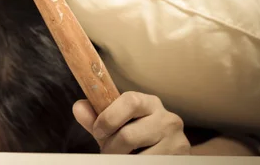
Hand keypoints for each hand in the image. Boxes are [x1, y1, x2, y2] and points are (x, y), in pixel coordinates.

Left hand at [73, 91, 190, 154]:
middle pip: (128, 136)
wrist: (168, 150)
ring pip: (139, 157)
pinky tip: (135, 160)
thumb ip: (96, 117)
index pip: (129, 101)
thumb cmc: (136, 134)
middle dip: (111, 148)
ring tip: (123, 158)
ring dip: (122, 160)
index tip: (98, 132)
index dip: (108, 118)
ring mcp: (177, 140)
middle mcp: (167, 118)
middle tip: (108, 152)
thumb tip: (78, 107)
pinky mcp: (181, 158)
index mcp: (149, 103)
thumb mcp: (116, 124)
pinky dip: (134, 164)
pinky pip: (150, 164)